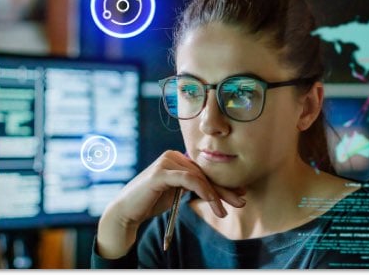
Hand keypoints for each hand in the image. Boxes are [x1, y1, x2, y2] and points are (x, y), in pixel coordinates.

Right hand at [96, 150, 245, 257]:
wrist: (127, 212)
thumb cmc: (152, 202)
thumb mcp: (178, 193)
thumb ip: (195, 187)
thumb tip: (220, 191)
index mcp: (177, 158)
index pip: (204, 171)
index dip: (223, 183)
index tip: (240, 194)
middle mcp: (172, 156)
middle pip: (204, 173)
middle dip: (224, 189)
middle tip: (241, 201)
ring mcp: (166, 162)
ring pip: (199, 177)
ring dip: (215, 195)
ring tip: (223, 212)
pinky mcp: (161, 172)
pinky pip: (189, 180)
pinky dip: (203, 191)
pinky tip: (213, 203)